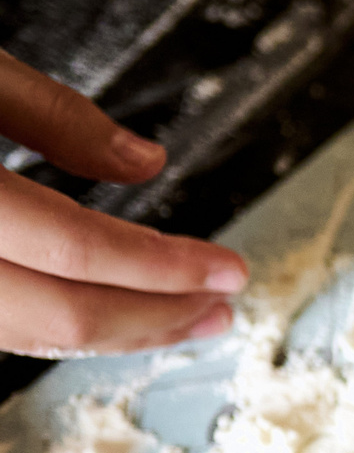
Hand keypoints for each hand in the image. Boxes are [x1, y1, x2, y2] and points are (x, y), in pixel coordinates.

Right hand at [0, 52, 241, 355]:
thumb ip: (54, 116)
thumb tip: (147, 162)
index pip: (74, 249)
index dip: (164, 266)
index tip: (231, 268)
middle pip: (59, 315)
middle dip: (153, 317)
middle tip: (221, 307)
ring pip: (27, 336)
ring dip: (115, 332)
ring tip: (185, 317)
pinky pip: (1, 327)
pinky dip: (59, 326)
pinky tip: (112, 313)